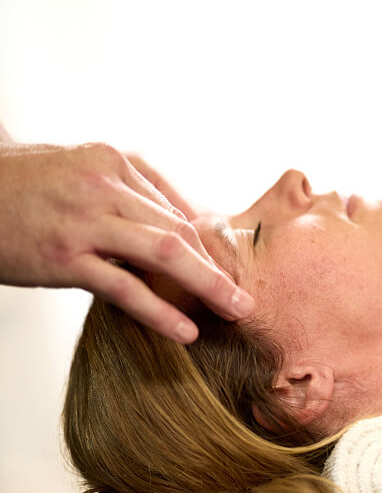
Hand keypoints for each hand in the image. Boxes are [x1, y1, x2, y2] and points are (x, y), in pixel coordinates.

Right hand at [0, 140, 254, 342]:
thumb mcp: (81, 172)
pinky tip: (186, 330)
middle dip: (219, 267)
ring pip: (165, 255)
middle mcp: (107, 185)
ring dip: (208, 286)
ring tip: (236, 310)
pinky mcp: (66, 257)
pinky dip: (161, 310)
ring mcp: (87, 221)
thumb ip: (128, 192)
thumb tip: (181, 224)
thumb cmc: (24, 186)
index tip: (228, 269)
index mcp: (116, 162)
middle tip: (246, 297)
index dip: (207, 243)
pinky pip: (126, 287)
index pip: (176, 207)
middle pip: (181, 231)